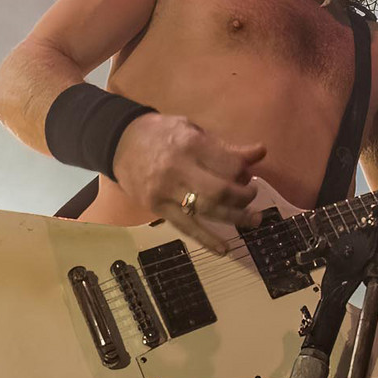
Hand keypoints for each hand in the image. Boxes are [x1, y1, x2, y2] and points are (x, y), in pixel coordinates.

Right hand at [111, 113, 264, 254]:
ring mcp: (166, 192)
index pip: (228, 163)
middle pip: (221, 190)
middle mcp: (179, 169)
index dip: (245, 167)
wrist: (119, 142)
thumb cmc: (159, 133)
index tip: (251, 168)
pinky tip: (223, 248)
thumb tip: (259, 152)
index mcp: (190, 144)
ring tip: (253, 220)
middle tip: (253, 195)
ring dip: (235, 217)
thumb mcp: (191, 128)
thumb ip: (223, 145)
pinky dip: (206, 239)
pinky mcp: (158, 208)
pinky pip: (186, 227)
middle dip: (244, 196)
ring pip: (207, 210)